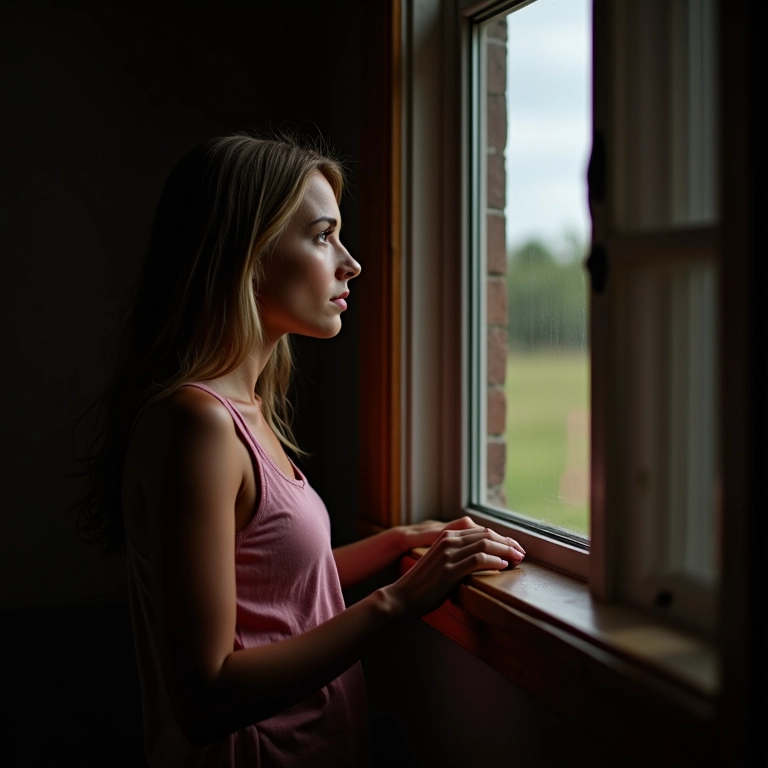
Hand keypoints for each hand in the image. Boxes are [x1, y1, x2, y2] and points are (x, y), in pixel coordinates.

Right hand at [382, 525, 524, 621]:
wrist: (402, 597)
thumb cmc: (423, 585)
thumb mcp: (441, 563)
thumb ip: (458, 557)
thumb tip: (481, 559)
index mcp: (446, 537)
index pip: (481, 531)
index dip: (502, 538)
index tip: (515, 547)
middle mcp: (448, 542)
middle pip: (486, 535)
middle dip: (508, 542)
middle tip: (522, 552)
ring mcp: (448, 555)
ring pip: (484, 544)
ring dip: (505, 550)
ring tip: (518, 559)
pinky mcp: (449, 570)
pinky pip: (477, 560)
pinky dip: (493, 561)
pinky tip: (503, 566)